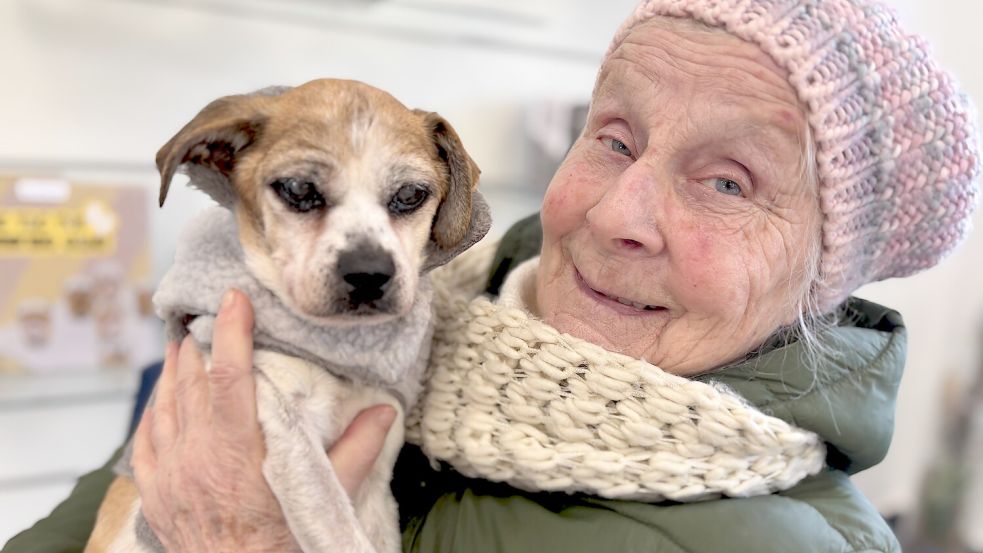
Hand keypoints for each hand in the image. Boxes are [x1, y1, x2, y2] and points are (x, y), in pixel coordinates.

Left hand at [132, 289, 396, 552]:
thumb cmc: (283, 542)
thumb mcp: (327, 495)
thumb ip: (357, 451)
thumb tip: (384, 411)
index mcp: (237, 450)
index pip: (229, 375)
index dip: (231, 332)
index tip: (235, 300)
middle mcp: (196, 455)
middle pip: (190, 382)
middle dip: (197, 343)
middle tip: (204, 315)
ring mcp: (170, 475)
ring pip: (164, 406)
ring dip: (172, 371)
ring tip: (181, 345)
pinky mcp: (155, 494)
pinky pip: (143, 442)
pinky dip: (151, 412)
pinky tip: (159, 399)